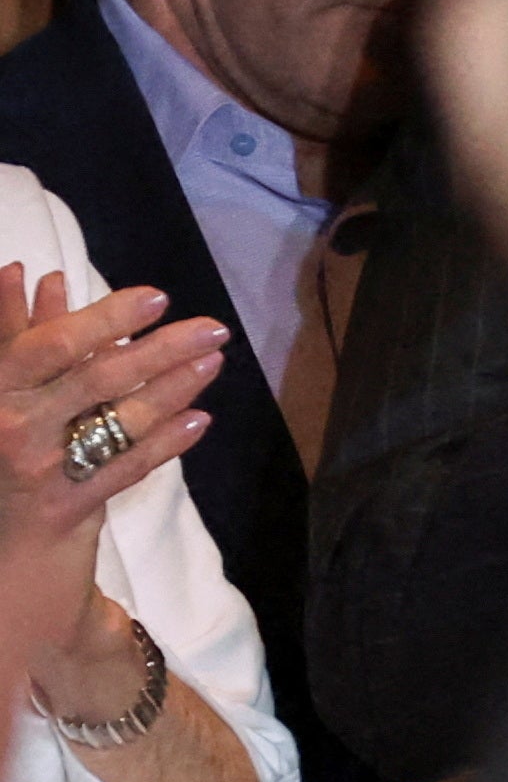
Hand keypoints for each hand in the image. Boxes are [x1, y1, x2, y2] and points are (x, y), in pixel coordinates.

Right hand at [0, 265, 224, 688]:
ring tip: (214, 363)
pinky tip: (200, 420)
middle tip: (212, 327)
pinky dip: (165, 442)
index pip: (50, 345)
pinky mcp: (63, 508)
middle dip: (160, 349)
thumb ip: (12, 333)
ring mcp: (36, 469)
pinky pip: (125, 469)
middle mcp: (9, 425)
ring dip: (173, 388)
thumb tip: (27, 273)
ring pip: (117, 421)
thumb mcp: (1, 386)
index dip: (104, 318)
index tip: (158, 297)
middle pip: (95, 378)